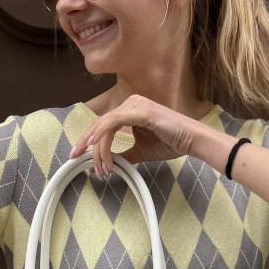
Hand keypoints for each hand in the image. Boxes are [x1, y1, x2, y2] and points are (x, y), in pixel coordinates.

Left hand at [68, 94, 202, 176]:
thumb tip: (105, 165)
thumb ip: (123, 156)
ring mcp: (135, 104)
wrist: (191, 140)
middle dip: (86, 143)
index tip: (79, 157)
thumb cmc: (171, 142)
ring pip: (105, 125)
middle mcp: (130, 102)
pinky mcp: (140, 111)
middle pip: (100, 124)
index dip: (89, 141)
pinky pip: (114, 121)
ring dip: (98, 148)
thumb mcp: (140, 151)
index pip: (103, 125)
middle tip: (76, 159)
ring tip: (99, 166)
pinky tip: (95, 145)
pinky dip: (103, 134)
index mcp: (129, 109)